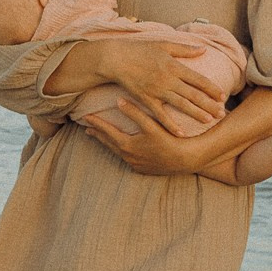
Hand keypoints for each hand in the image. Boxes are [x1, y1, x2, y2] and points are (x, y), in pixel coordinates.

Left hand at [82, 101, 197, 174]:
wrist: (185, 160)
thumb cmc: (169, 140)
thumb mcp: (151, 125)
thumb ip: (134, 113)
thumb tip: (118, 101)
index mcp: (127, 146)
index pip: (107, 132)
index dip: (96, 123)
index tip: (87, 117)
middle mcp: (128, 157)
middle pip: (109, 143)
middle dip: (99, 135)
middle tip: (88, 129)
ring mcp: (135, 165)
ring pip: (117, 152)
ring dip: (109, 144)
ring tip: (103, 138)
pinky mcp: (144, 169)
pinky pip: (128, 159)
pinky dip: (121, 152)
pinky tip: (123, 149)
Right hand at [99, 40, 226, 127]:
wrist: (116, 59)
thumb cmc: (139, 49)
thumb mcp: (164, 44)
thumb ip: (184, 49)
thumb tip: (203, 49)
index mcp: (174, 66)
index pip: (198, 79)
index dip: (211, 88)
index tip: (222, 95)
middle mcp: (168, 80)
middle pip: (193, 94)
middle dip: (209, 104)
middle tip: (222, 113)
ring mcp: (157, 91)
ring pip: (181, 105)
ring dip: (196, 113)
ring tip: (209, 121)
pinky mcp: (146, 100)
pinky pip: (161, 115)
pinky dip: (171, 124)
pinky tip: (182, 133)